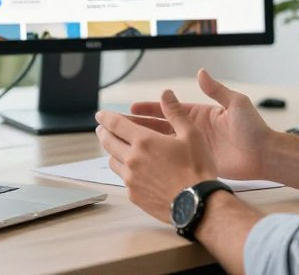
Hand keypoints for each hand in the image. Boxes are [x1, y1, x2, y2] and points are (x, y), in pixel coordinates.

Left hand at [96, 89, 216, 222]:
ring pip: (112, 161)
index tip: (100, 114)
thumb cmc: (196, 168)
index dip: (106, 117)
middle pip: (108, 142)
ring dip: (111, 152)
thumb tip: (166, 94)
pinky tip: (130, 171)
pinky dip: (123, 171)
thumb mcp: (191, 134)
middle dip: (103, 132)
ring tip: (114, 148)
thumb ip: (175, 112)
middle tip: (101, 129)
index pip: (116, 124)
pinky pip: (122, 179)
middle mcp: (132, 159)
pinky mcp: (134, 195)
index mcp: (144, 141)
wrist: (198, 203)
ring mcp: (131, 179)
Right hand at [125, 69, 273, 179]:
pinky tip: (144, 164)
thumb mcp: (236, 104)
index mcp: (199, 114)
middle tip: (119, 126)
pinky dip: (159, 161)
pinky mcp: (198, 163)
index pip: (168, 110)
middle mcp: (193, 130)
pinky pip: (174, 161)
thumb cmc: (254, 129)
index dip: (150, 109)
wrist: (265, 156)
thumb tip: (201, 73)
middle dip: (140, 126)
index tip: (131, 108)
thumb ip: (217, 90)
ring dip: (145, 144)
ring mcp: (194, 148)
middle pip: (160, 127)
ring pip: (163, 145)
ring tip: (125, 145)